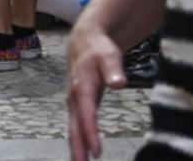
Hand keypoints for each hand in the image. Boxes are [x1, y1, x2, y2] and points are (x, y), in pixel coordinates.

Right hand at [67, 22, 127, 160]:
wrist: (84, 42)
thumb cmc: (99, 49)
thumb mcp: (109, 55)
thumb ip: (114, 69)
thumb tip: (119, 83)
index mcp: (82, 88)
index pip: (87, 115)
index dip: (91, 133)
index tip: (96, 152)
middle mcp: (75, 98)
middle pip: (75, 127)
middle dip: (77, 148)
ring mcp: (75, 103)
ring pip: (74, 129)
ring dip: (76, 148)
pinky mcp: (78, 106)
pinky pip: (77, 126)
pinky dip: (78, 141)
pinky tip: (83, 153)